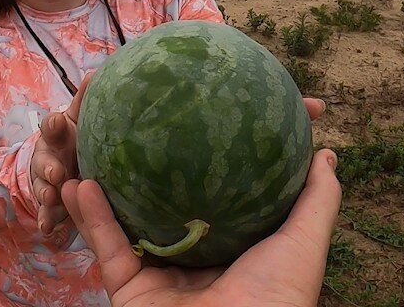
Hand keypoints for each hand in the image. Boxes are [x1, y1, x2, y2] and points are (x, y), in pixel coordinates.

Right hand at [30, 73, 92, 234]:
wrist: (64, 162)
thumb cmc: (76, 136)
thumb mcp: (82, 118)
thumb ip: (86, 100)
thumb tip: (97, 71)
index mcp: (56, 133)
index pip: (51, 125)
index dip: (53, 124)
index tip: (56, 124)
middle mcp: (47, 155)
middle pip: (42, 158)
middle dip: (47, 166)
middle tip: (56, 173)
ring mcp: (45, 180)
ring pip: (41, 186)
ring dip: (45, 193)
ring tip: (51, 200)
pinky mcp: (50, 203)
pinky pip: (46, 212)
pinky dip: (45, 219)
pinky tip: (47, 229)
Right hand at [62, 98, 340, 305]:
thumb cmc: (276, 299)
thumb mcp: (304, 243)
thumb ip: (316, 200)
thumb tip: (324, 152)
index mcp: (232, 248)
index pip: (215, 196)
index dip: (205, 159)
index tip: (197, 114)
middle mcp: (192, 259)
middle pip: (162, 206)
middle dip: (144, 169)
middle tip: (131, 124)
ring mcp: (159, 274)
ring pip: (124, 221)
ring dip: (105, 186)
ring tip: (90, 146)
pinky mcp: (129, 289)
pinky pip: (107, 246)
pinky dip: (90, 216)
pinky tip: (79, 183)